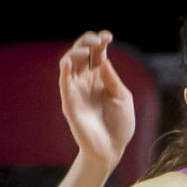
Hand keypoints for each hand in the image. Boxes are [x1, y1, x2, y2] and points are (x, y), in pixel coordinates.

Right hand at [58, 30, 135, 167]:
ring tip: (87, 50)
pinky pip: (63, 83)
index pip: (96, 53)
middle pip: (80, 53)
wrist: (112, 150)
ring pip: (69, 63)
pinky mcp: (70, 102)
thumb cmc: (120, 125)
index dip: (99, 41)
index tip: (108, 36)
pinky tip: (68, 61)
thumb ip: (112, 79)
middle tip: (97, 41)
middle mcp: (86, 81)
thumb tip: (103, 58)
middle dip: (87, 43)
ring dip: (76, 52)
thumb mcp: (122, 98)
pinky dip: (64, 71)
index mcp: (100, 78)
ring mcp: (76, 90)